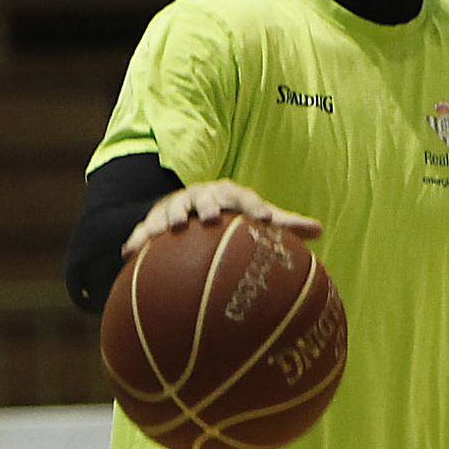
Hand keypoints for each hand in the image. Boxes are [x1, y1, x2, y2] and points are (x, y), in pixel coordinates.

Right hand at [122, 180, 323, 259]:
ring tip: (174, 228)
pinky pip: (143, 229)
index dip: (255, 206)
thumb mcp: (255, 218)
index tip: (265, 219)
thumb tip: (320, 229)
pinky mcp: (155, 219)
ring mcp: (177, 206)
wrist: (193, 209)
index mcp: (231, 195)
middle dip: (209, 204)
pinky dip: (137, 238)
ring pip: (172, 208)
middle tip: (212, 218)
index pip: (245, 198)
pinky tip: (128, 252)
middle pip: (206, 196)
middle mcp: (204, 196)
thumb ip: (285, 225)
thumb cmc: (233, 216)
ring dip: (172, 216)